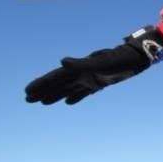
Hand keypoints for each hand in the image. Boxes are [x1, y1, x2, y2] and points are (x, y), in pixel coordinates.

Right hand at [25, 26, 162, 104]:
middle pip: (58, 84)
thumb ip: (81, 63)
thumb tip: (62, 62)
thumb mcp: (100, 61)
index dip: (41, 84)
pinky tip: (68, 102)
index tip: (27, 91)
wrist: (135, 59)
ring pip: (68, 89)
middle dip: (43, 91)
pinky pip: (83, 92)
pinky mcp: (99, 83)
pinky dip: (75, 97)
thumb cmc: (118, 59)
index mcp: (79, 68)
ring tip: (42, 102)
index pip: (55, 78)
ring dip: (55, 95)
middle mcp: (82, 73)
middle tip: (27, 99)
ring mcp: (90, 78)